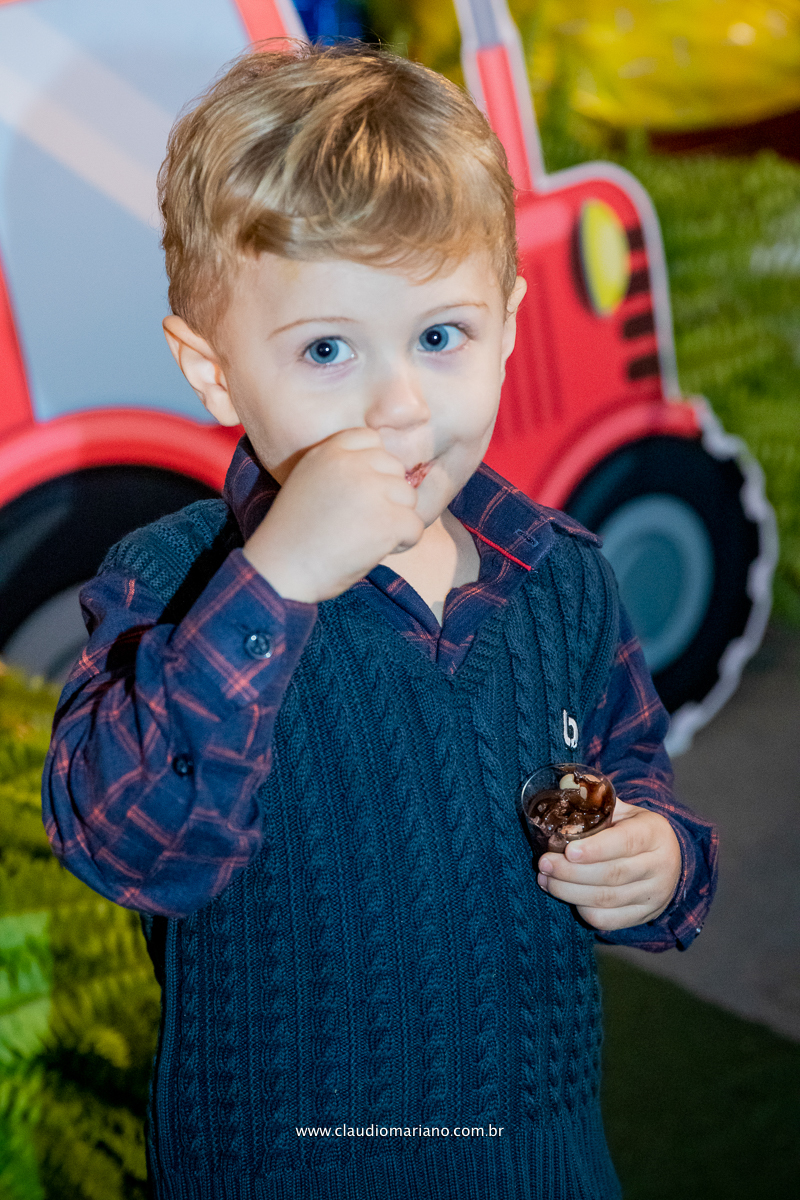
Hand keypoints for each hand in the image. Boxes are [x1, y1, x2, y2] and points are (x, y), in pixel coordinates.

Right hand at [242, 428, 423, 602]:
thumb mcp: (307, 482)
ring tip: (367, 537)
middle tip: (362, 521)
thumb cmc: (293, 535)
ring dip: (396, 519)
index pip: (372, 439)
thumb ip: (340, 469)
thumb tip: (385, 471)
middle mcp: (351, 464)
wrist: (280, 571)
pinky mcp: (387, 520)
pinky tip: (377, 551)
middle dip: (387, 495)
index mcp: (328, 451)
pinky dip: (403, 543)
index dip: (373, 468)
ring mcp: (371, 491)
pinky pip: (415, 527)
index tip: (359, 494)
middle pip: (395, 469)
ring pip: (409, 497)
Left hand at [536, 799, 681, 930]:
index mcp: (654, 833)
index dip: (595, 849)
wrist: (668, 860)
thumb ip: (598, 805)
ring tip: (545, 879)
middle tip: (544, 864)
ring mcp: (654, 895)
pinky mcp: (644, 915)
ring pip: (607, 899)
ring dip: (570, 891)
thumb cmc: (634, 830)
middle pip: (612, 874)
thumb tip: (563, 791)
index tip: (567, 851)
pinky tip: (566, 896)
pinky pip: (609, 920)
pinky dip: (583, 910)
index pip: (626, 842)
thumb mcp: (625, 812)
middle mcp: (660, 866)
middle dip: (571, 872)